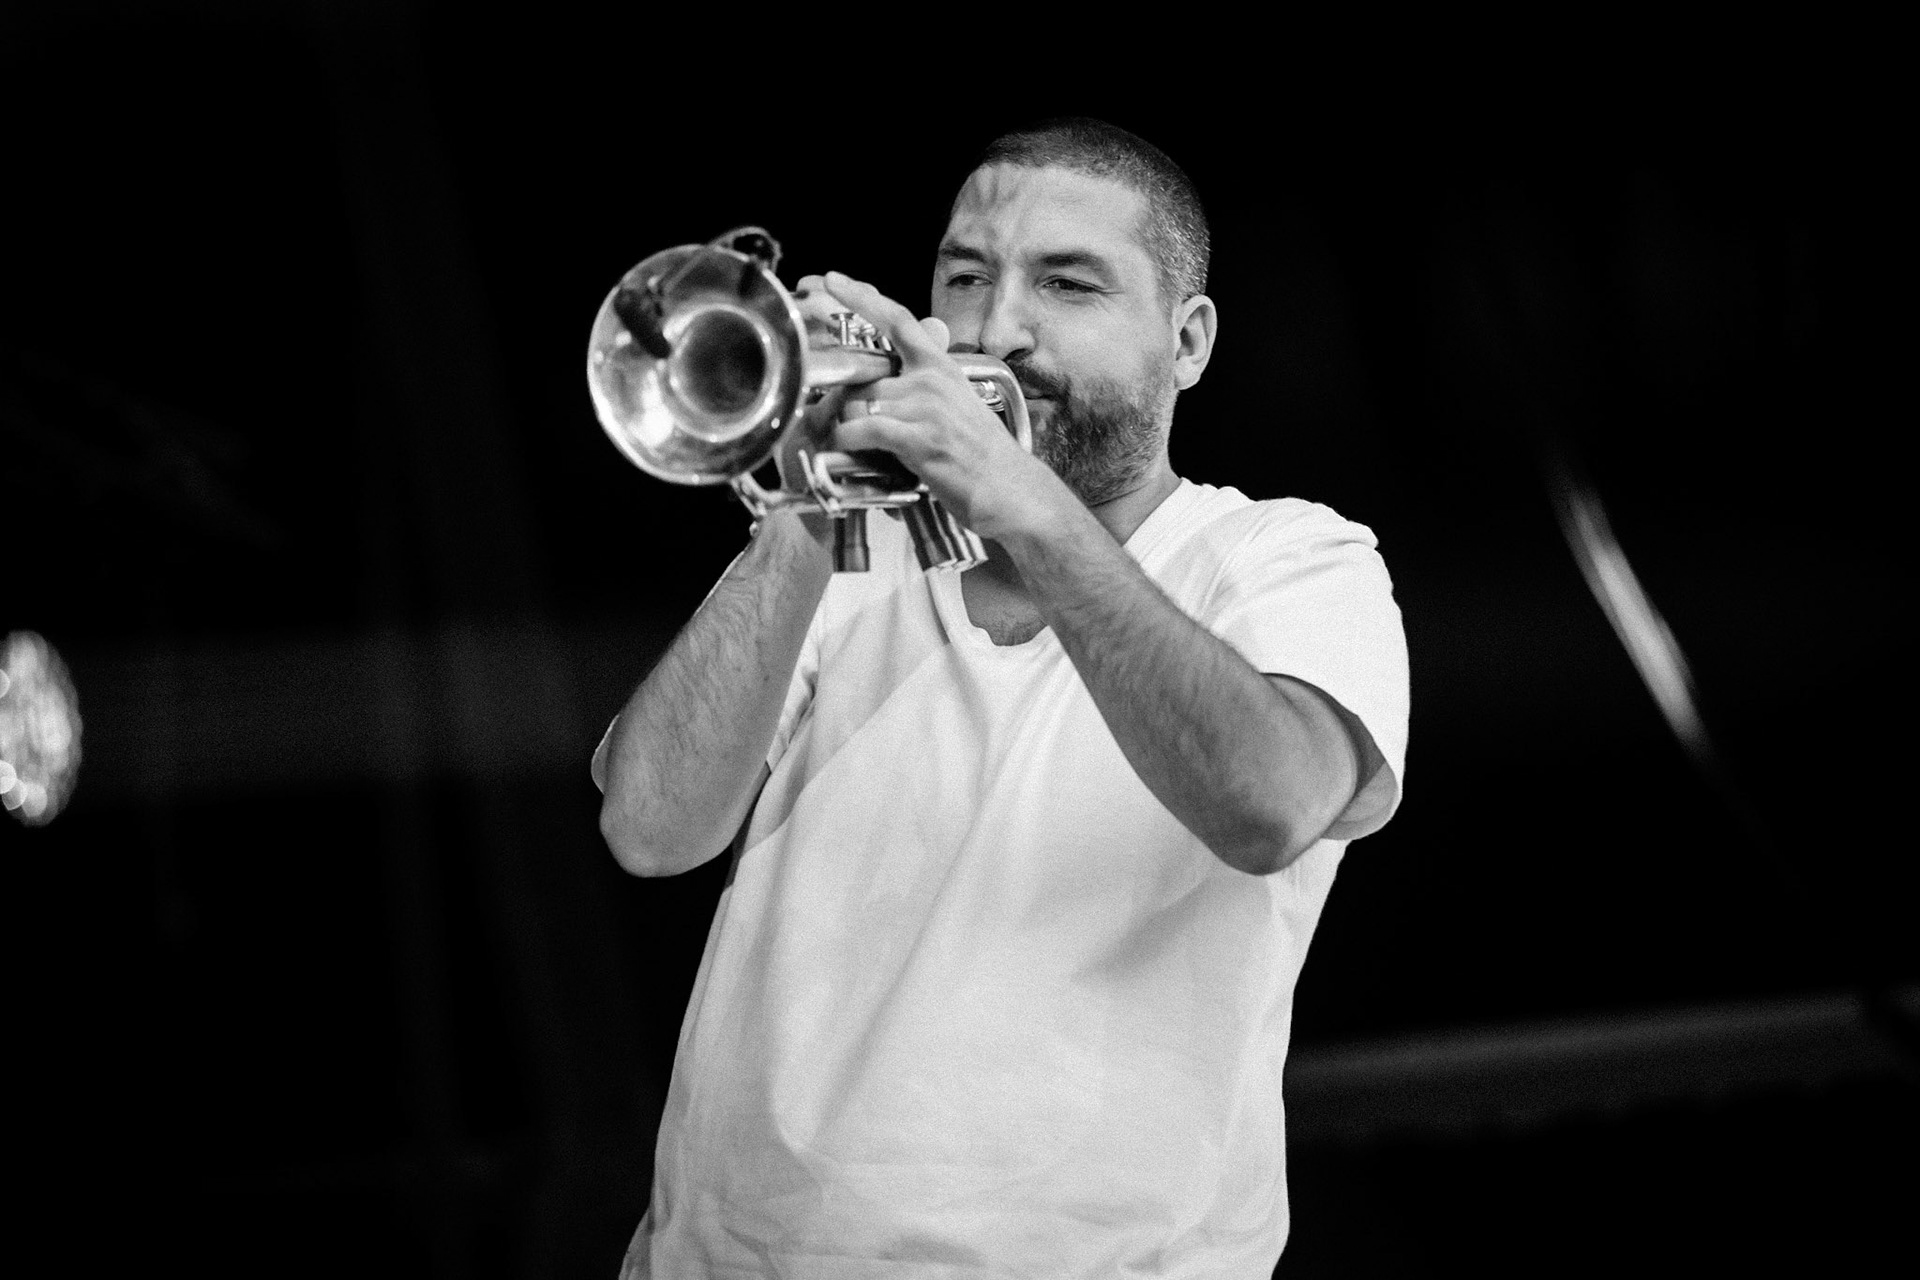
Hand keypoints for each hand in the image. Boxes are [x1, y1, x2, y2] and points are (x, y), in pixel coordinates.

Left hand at [817, 271, 1064, 541]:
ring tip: (844, 443)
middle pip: (862, 375)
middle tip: (827, 418)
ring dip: (841, 424)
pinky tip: (845, 448)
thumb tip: (900, 371)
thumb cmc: (980, 456)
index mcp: (942, 368)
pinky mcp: (919, 437)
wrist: (1009, 488)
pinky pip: (863, 429)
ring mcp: (926, 407)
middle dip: (839, 399)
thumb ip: (925, 384)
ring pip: (856, 403)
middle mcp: (933, 380)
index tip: (834, 279)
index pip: (899, 320)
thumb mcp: (957, 405)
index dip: (862, 297)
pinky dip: (846, 440)